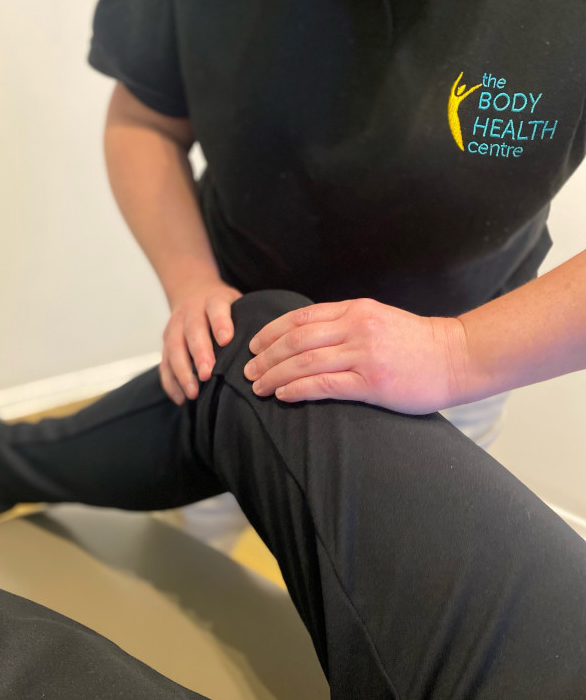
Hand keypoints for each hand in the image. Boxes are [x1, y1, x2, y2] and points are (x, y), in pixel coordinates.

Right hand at [160, 279, 241, 403]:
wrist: (192, 290)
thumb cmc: (223, 306)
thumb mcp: (237, 302)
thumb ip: (248, 319)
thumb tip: (271, 346)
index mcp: (212, 299)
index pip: (216, 308)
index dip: (220, 323)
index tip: (226, 340)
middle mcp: (190, 311)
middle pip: (192, 331)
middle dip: (199, 353)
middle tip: (208, 374)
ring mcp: (174, 326)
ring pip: (174, 348)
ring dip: (182, 372)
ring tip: (193, 393)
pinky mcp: (165, 342)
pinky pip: (164, 363)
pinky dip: (170, 382)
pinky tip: (181, 398)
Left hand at [243, 298, 468, 413]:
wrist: (456, 357)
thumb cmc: (416, 342)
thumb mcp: (378, 318)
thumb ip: (346, 322)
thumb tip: (307, 335)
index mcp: (355, 309)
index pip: (300, 318)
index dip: (271, 332)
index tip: (253, 345)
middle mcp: (356, 328)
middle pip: (295, 340)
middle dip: (265, 356)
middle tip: (248, 371)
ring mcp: (363, 354)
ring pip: (303, 362)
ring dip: (274, 375)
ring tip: (258, 387)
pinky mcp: (371, 383)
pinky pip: (323, 385)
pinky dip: (296, 389)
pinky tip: (282, 396)